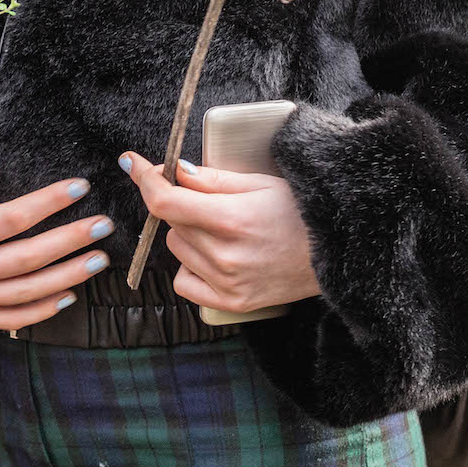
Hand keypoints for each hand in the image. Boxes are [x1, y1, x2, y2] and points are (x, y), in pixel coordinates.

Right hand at [0, 157, 112, 331]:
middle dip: (71, 240)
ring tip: (99, 260)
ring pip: (27, 292)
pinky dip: (41, 312)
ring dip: (68, 276)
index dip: (49, 202)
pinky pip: (10, 320)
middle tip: (103, 225)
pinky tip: (69, 296)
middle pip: (29, 257)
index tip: (79, 186)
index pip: (13, 218)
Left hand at [119, 149, 321, 313]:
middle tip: (212, 204)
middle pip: (171, 224)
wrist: (335, 254)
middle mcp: (225, 255)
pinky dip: (191, 267)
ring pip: (176, 250)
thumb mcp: (261, 183)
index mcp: (231, 219)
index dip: (145, 178)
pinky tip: (216, 257)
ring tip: (225, 231)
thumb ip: (213, 179)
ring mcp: (227, 283)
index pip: (167, 201)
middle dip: (182, 207)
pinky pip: (184, 282)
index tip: (132, 163)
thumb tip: (174, 171)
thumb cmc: (300, 212)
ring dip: (188, 236)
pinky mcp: (230, 303)